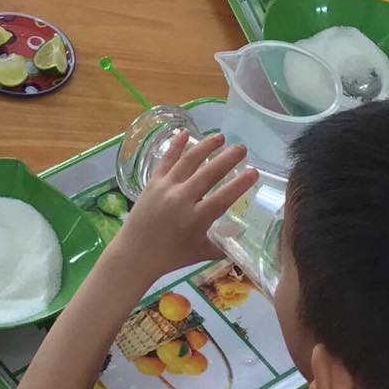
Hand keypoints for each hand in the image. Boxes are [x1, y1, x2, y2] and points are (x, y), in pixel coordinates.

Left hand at [113, 131, 254, 275]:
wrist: (135, 253)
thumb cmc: (170, 256)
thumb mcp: (201, 253)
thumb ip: (222, 246)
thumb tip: (241, 239)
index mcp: (196, 219)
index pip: (222, 198)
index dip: (240, 185)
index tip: (254, 172)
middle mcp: (181, 199)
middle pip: (208, 174)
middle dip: (227, 158)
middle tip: (242, 148)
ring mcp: (166, 187)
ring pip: (188, 161)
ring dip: (205, 146)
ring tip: (220, 137)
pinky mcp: (152, 182)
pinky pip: (166, 159)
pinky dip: (176, 145)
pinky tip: (186, 132)